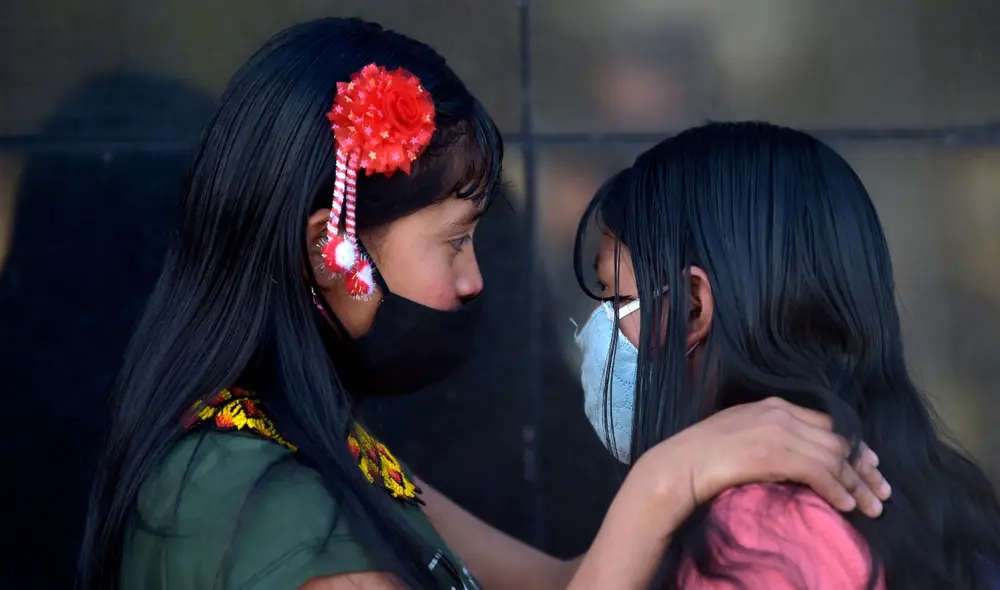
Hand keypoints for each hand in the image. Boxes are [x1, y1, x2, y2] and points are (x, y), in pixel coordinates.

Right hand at [635, 397, 890, 517]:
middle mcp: (780, 413)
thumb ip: (773, 436)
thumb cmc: (705, 455)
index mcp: (775, 405)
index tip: (870, 466)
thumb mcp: (745, 434)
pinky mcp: (773, 453)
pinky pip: (818, 472)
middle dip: (864, 470)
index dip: (855, 446)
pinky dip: (837, 490)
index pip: (829, 424)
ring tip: (872, 507)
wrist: (679, 464)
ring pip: (833, 457)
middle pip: (838, 440)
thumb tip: (801, 456)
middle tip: (881, 493)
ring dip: (857, 485)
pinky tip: (845, 506)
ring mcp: (777, 431)